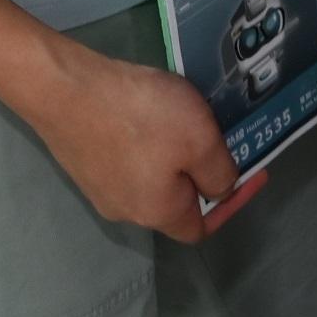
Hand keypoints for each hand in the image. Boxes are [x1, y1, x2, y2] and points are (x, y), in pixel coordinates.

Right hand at [18, 34, 263, 242]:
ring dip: (172, 154)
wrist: (64, 88)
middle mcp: (125, 211)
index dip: (232, 205)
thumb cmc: (139, 116)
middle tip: (215, 134)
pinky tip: (146, 111)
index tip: (252, 171)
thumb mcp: (200, 140)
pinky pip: (127, 160)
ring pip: (151, 178)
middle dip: (200, 172)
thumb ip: (219, 173)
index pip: (201, 228)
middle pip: (175, 202)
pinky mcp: (83, 161)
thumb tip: (220, 192)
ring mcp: (98, 187)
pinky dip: (145, 142)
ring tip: (183, 117)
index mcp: (157, 213)